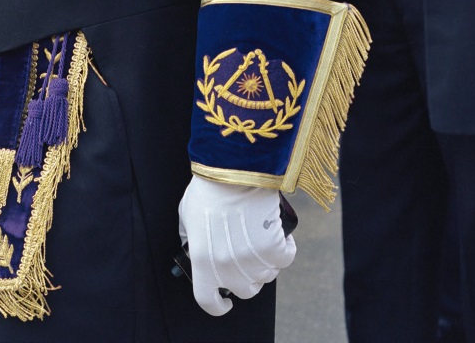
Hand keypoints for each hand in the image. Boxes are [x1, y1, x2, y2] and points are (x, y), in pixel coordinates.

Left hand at [178, 175, 295, 316]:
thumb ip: (191, 238)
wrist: (232, 168)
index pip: (208, 301)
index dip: (217, 305)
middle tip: (247, 258)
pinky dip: (286, 249)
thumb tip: (195, 246)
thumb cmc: (207, 188)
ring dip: (266, 262)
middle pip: (245, 290)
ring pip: (267, 276)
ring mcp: (252, 261)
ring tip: (261, 239)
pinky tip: (281, 236)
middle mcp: (227, 268)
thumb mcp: (187, 215)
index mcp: (202, 263)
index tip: (225, 301)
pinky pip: (285, 258)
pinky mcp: (274, 247)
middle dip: (247, 278)